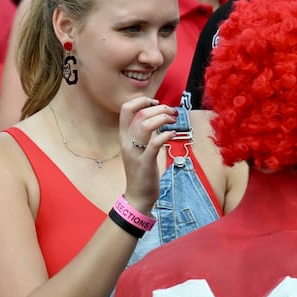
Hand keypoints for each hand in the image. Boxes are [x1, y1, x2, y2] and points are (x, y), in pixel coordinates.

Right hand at [117, 95, 176, 213]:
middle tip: (172, 111)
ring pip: (145, 125)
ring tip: (173, 121)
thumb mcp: (138, 148)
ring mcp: (135, 152)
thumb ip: (143, 133)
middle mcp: (127, 142)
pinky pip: (155, 143)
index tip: (155, 102)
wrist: (138, 195)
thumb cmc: (141, 170)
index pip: (125, 109)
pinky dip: (166, 135)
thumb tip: (157, 117)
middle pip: (138, 114)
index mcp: (124, 136)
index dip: (141, 101)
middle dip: (158, 108)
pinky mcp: (145, 162)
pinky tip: (173, 135)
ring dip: (162, 118)